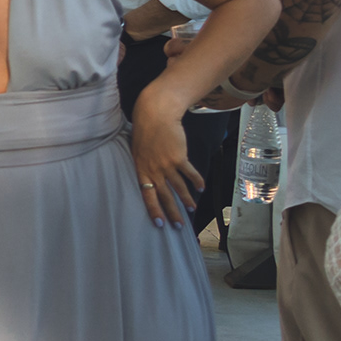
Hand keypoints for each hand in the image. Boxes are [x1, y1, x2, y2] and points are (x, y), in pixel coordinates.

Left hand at [129, 88, 198, 226]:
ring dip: (187, 199)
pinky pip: (189, 173)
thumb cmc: (145, 131)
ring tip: (192, 209)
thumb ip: (145, 166)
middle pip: (164, 196)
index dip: (154, 210)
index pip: (147, 195)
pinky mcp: (179, 157)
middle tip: (179, 226)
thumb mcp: (138, 151)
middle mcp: (153, 170)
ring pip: (178, 187)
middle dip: (172, 213)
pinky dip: (196, 181)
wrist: (155, 114)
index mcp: (141, 170)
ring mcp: (166, 165)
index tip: (160, 224)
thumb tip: (152, 179)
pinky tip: (201, 188)